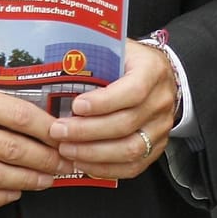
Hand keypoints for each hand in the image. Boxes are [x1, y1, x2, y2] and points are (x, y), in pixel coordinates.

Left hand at [48, 39, 176, 181]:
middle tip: (58, 131)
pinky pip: (133, 166)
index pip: (133, 91)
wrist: (156, 78)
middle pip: (126, 123)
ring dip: (93, 153)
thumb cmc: (128, 63)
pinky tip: (83, 162)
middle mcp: (161, 100)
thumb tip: (55, 68)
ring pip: (130, 149)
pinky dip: (105, 168)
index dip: (103, 102)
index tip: (76, 106)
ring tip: (66, 149)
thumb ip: (92, 58)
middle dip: (87, 131)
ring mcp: (161, 126)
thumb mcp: (115, 50)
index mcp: (153, 70)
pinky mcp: (157, 147)